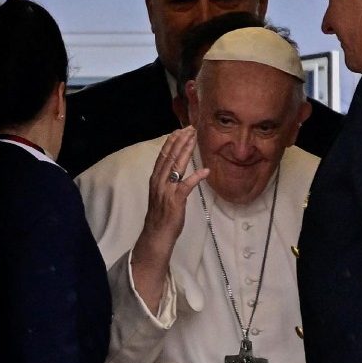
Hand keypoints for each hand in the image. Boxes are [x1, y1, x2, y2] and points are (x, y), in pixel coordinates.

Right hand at [141, 126, 208, 243]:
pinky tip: (205, 170)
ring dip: (186, 151)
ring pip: (176, 166)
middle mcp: (159, 181)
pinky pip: (186, 186)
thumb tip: (177, 166)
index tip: (180, 130)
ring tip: (194, 139)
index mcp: (156, 178)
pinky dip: (196, 177)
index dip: (172, 141)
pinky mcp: (175, 201)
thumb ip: (168, 179)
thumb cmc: (162, 214)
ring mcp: (167, 190)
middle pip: (170, 156)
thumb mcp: (162, 192)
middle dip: (180, 141)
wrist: (156, 234)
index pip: (163, 155)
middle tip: (190, 128)